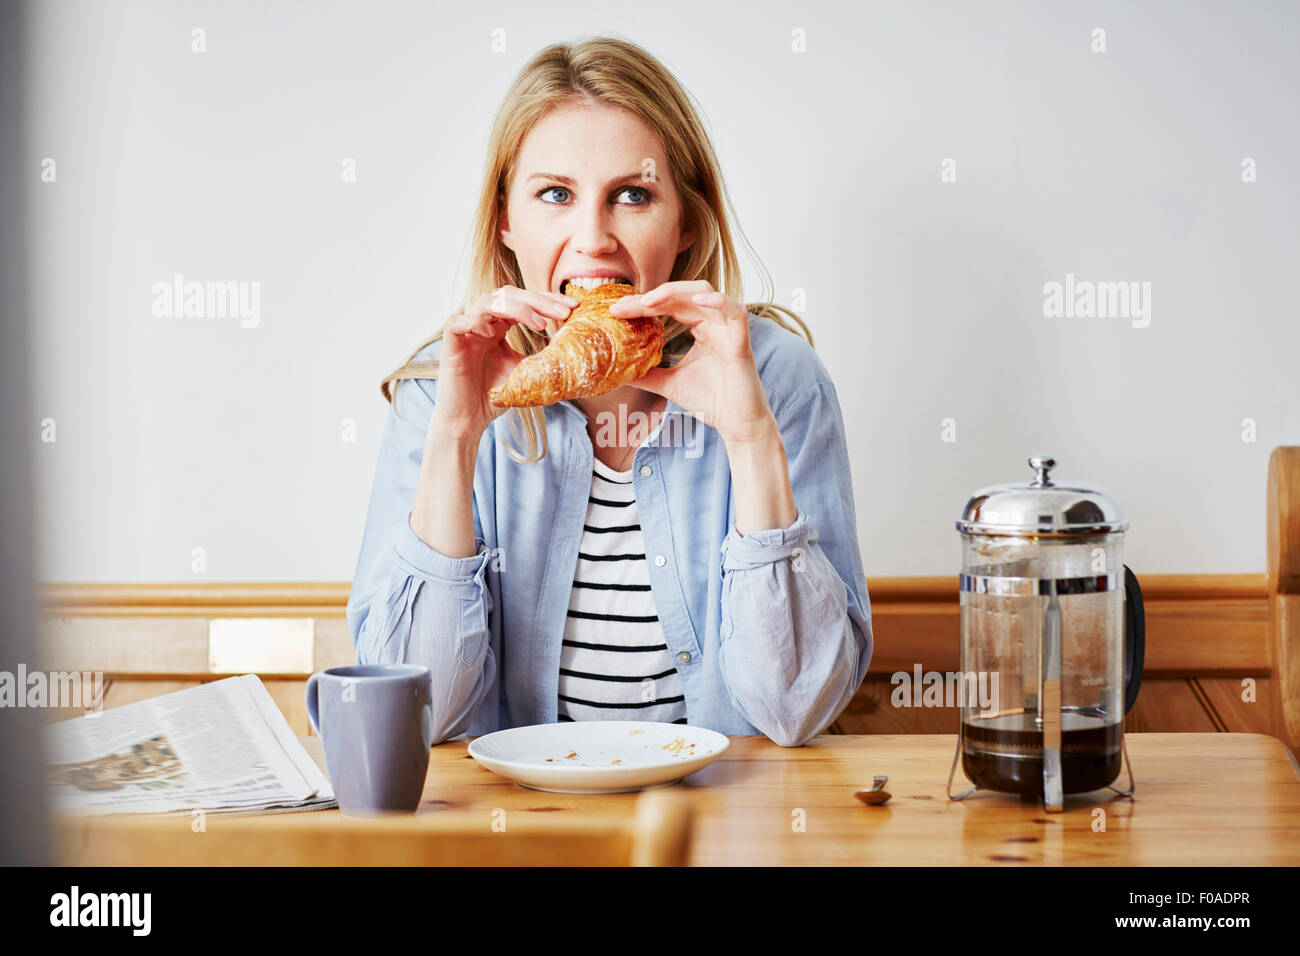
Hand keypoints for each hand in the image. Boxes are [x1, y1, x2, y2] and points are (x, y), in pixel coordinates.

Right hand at [429, 285, 576, 439]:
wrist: (469, 421)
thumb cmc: (494, 396)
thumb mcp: (526, 372)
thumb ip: (542, 357)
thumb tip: (573, 349)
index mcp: (500, 326)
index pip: (524, 301)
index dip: (548, 300)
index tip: (574, 307)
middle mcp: (483, 323)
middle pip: (508, 294)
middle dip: (538, 300)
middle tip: (563, 312)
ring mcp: (466, 332)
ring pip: (486, 302)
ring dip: (515, 307)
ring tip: (539, 324)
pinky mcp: (450, 346)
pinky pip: (456, 322)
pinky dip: (473, 321)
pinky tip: (491, 331)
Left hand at [609, 280, 775, 443]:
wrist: (736, 424)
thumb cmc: (710, 401)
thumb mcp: (668, 384)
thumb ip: (646, 375)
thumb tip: (617, 372)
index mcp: (700, 327)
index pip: (668, 305)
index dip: (643, 304)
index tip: (616, 311)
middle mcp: (714, 323)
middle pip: (681, 295)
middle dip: (651, 297)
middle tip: (622, 306)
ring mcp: (728, 329)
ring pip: (704, 293)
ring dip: (676, 292)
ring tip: (649, 301)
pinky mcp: (741, 341)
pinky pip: (736, 311)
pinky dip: (718, 301)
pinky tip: (697, 300)